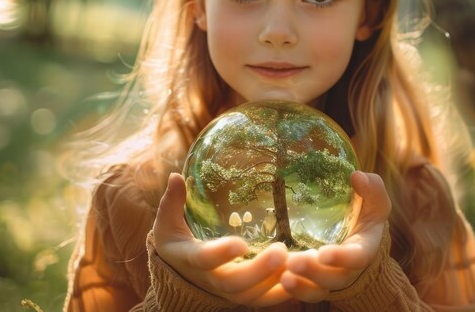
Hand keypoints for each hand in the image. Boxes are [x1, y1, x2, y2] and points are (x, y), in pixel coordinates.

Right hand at [153, 173, 291, 306]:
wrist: (180, 274)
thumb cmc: (177, 241)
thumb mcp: (168, 221)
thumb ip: (172, 201)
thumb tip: (175, 176)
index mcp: (192, 259)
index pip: (205, 259)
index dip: (222, 254)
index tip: (240, 243)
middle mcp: (211, 280)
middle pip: (235, 283)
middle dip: (259, 270)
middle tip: (282, 250)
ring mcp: (229, 291)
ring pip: (254, 295)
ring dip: (278, 279)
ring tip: (303, 258)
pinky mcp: (244, 296)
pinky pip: (265, 300)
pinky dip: (285, 290)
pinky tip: (305, 272)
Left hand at [280, 171, 390, 302]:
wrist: (359, 237)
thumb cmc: (366, 216)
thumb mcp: (374, 201)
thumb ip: (372, 189)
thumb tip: (357, 176)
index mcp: (362, 249)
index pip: (355, 258)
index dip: (341, 258)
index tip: (324, 253)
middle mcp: (346, 269)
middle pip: (332, 279)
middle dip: (313, 273)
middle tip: (293, 262)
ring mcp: (328, 279)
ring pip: (316, 290)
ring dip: (300, 286)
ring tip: (283, 276)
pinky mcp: (312, 281)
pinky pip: (303, 292)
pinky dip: (291, 290)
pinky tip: (275, 279)